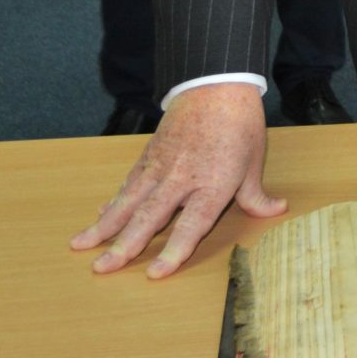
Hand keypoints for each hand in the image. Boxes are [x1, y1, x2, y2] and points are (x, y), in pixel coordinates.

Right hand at [70, 83, 282, 278]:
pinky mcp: (149, 154)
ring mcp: (161, 165)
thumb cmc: (240, 124)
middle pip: (149, 217)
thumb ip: (256, 194)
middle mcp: (182, 177)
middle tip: (101, 268)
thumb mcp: (254, 161)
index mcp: (213, 183)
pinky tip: (99, 217)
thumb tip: (276, 210)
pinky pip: (128, 183)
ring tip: (81, 245)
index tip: (155, 274)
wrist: (215, 84)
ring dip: (104, 225)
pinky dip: (113, 201)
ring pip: (128, 200)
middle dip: (123, 245)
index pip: (192, 225)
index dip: (175, 250)